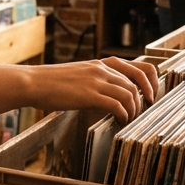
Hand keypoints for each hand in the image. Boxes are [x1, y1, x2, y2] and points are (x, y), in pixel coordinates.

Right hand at [30, 57, 158, 122]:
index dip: (151, 81)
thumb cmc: (51, 82)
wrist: (33, 82)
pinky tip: (119, 121)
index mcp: (100, 64)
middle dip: (145, 98)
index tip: (151, 94)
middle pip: (137, 82)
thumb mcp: (79, 75)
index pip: (138, 66)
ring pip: (129, 93)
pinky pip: (117, 105)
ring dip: (133, 109)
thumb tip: (109, 96)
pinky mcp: (89, 95)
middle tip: (143, 110)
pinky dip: (123, 114)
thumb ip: (95, 80)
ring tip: (127, 118)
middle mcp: (101, 69)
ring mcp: (95, 81)